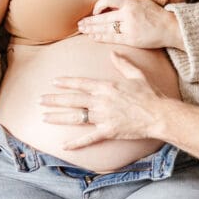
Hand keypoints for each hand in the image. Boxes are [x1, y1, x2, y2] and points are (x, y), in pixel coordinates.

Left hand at [40, 51, 167, 149]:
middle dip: (54, 100)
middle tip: (40, 100)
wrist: (158, 114)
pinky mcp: (108, 131)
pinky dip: (76, 143)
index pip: (81, 83)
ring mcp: (103, 117)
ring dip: (58, 117)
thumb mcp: (137, 75)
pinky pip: (89, 138)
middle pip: (73, 100)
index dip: (66, 83)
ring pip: (76, 117)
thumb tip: (113, 53)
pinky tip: (64, 145)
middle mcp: (101, 101)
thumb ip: (123, 63)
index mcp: (106, 87)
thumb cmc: (150, 94)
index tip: (53, 82)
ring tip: (44, 117)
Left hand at [78, 0, 181, 49]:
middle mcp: (128, 14)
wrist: (171, 28)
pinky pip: (112, 38)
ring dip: (92, 29)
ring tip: (83, 30)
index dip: (98, 6)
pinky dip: (101, 37)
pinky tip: (93, 37)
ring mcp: (129, 27)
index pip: (108, 0)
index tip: (94, 12)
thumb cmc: (157, 15)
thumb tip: (110, 7)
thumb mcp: (142, 2)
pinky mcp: (132, 39)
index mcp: (131, 2)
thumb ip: (127, 4)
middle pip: (103, 17)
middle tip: (80, 24)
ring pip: (105, 28)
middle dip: (90, 21)